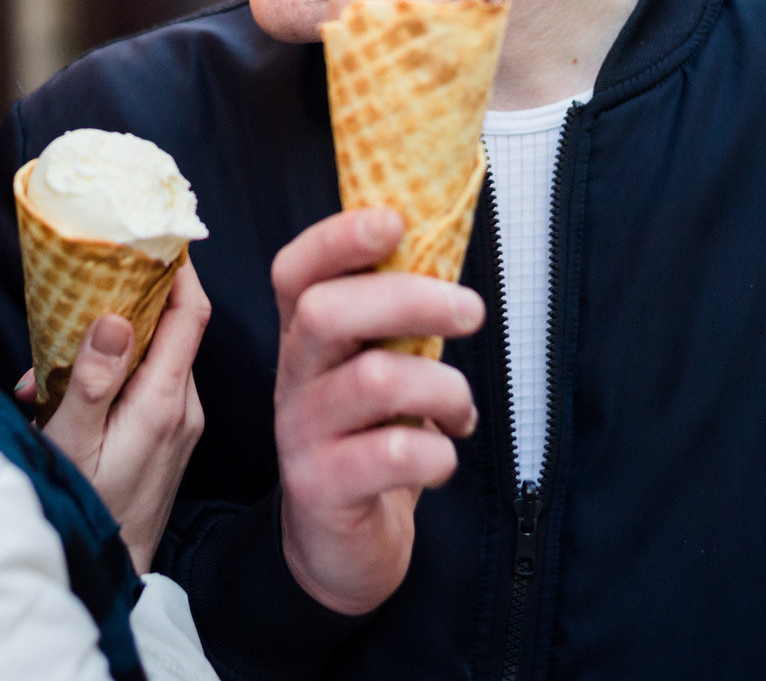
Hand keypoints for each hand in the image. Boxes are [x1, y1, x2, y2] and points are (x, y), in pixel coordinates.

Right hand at [16, 260, 210, 571]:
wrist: (109, 578)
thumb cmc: (84, 512)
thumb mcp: (73, 444)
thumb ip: (92, 380)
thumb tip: (113, 316)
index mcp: (165, 400)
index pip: (190, 312)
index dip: (176, 265)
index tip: (151, 231)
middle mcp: (183, 406)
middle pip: (168, 326)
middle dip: (120, 305)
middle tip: (72, 298)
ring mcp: (179, 422)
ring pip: (151, 356)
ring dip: (104, 349)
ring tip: (44, 379)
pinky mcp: (169, 436)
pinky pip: (145, 385)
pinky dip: (109, 379)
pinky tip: (61, 402)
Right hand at [272, 209, 482, 615]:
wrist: (339, 543)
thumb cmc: (372, 437)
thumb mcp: (376, 367)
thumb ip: (394, 318)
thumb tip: (445, 240)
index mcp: (305, 337)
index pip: (296, 271)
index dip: (337, 238)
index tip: (395, 222)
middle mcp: (293, 376)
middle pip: (327, 312)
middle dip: (409, 299)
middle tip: (471, 310)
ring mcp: (301, 432)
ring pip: (373, 380)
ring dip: (443, 386)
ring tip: (461, 408)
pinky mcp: (322, 487)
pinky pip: (392, 455)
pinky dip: (437, 451)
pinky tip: (442, 456)